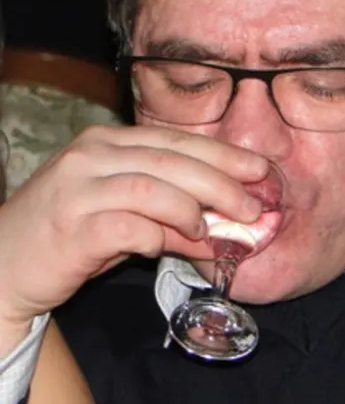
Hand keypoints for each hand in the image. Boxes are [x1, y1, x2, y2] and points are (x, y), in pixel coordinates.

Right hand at [0, 125, 267, 326]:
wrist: (5, 264)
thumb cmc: (75, 234)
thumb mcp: (127, 213)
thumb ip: (174, 213)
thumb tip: (229, 226)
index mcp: (108, 141)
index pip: (176, 140)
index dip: (222, 154)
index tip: (260, 170)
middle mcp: (91, 156)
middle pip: (170, 160)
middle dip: (220, 183)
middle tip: (251, 206)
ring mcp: (75, 190)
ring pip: (151, 187)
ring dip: (190, 210)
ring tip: (210, 232)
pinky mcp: (67, 228)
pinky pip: (125, 226)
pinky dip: (155, 236)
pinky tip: (165, 247)